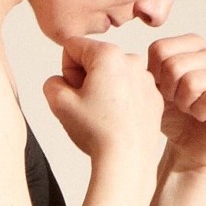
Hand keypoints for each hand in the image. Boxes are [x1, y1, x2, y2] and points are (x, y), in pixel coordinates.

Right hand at [40, 36, 165, 168]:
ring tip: (102, 116)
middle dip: (85, 80)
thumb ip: (52, 83)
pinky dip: (120, 103)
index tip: (73, 92)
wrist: (127, 159)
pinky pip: (129, 92)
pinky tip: (116, 121)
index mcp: (108, 55)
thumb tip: (60, 81)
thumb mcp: (58, 103)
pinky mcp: (154, 97)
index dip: (65, 71)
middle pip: (94, 60)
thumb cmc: (97, 132)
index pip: (72, 47)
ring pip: (112, 77)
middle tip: (86, 107)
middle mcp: (131, 60)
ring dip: (103, 91)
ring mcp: (146, 79)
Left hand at [147, 33, 205, 170]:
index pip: (160, 49)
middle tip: (177, 103)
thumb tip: (128, 60)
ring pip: (192, 81)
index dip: (153, 75)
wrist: (190, 146)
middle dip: (168, 92)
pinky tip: (201, 116)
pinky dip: (199, 112)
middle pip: (174, 65)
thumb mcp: (152, 88)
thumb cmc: (171, 114)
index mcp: (194, 45)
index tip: (161, 90)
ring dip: (184, 103)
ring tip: (189, 109)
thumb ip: (144, 69)